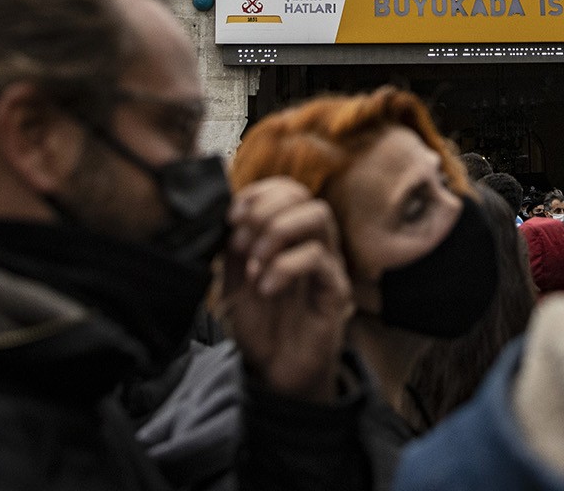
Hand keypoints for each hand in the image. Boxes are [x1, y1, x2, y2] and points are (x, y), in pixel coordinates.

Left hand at [219, 176, 353, 404]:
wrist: (276, 373)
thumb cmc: (262, 326)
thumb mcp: (235, 281)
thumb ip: (234, 247)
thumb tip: (227, 212)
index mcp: (291, 237)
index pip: (288, 190)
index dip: (260, 193)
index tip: (232, 216)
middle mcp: (314, 244)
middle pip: (304, 196)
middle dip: (266, 210)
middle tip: (241, 242)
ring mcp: (328, 265)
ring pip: (318, 216)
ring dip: (278, 231)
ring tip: (255, 262)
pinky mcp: (335, 291)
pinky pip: (318, 259)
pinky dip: (285, 267)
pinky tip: (265, 287)